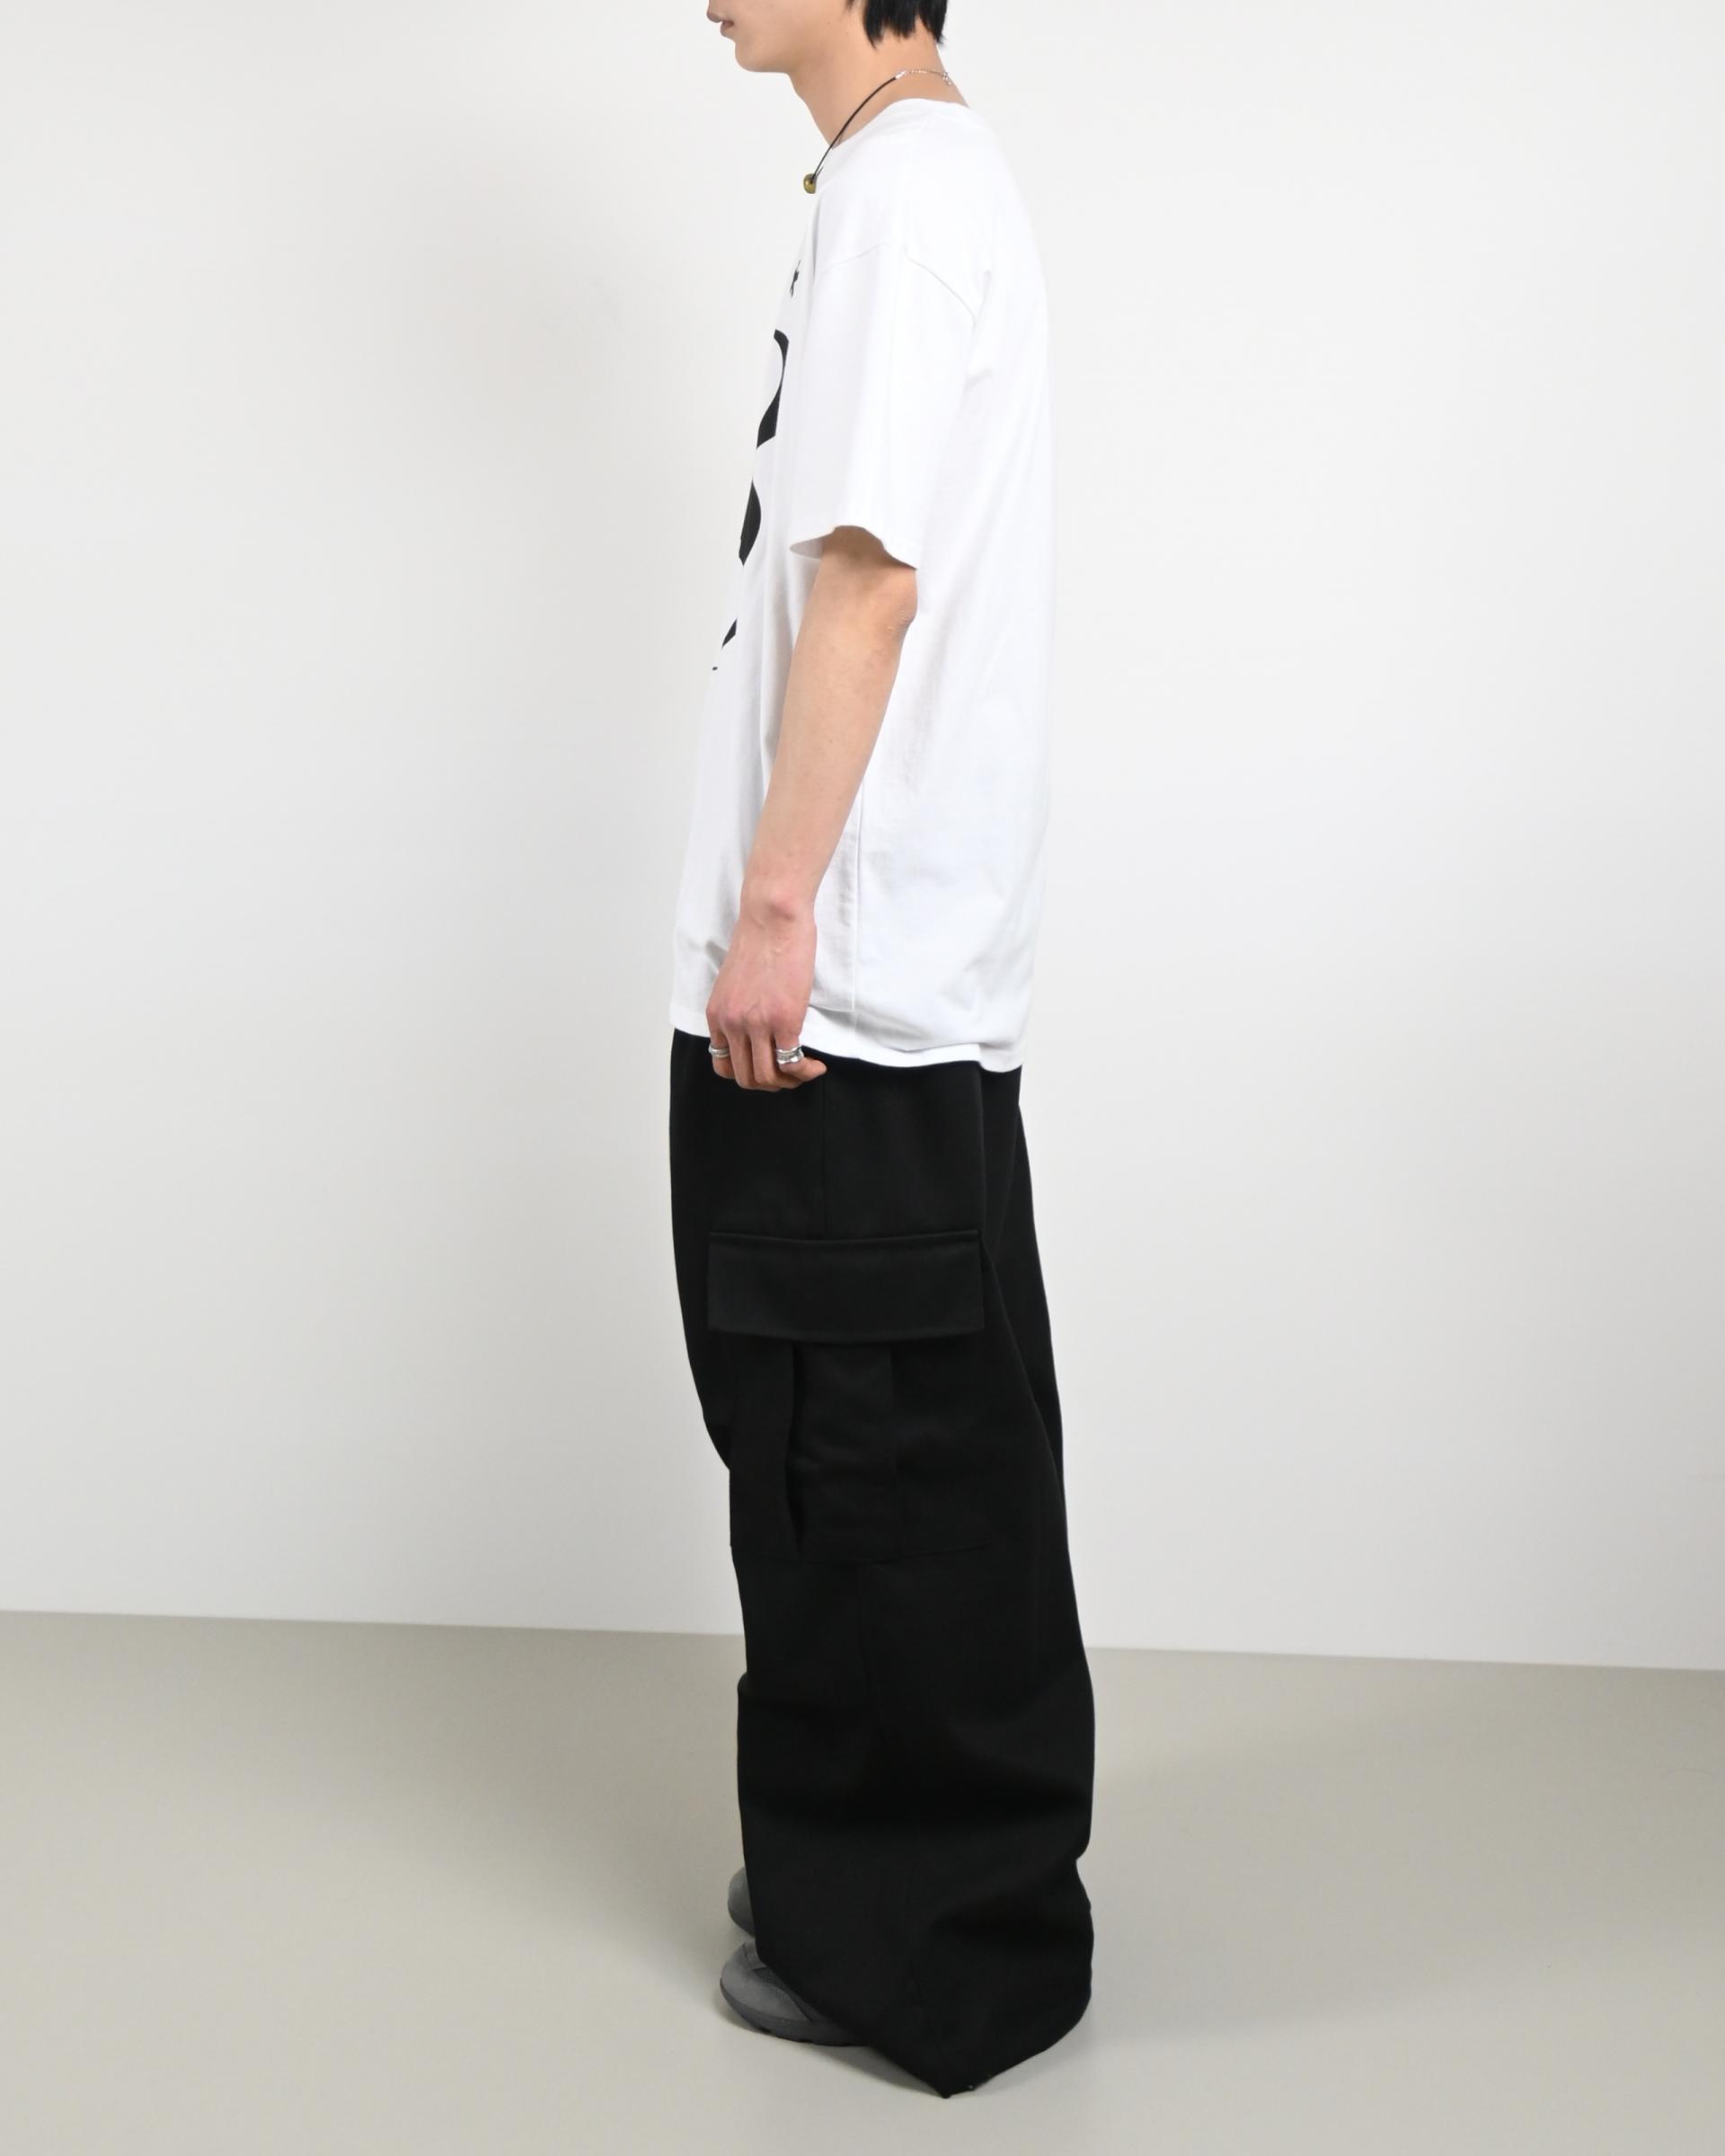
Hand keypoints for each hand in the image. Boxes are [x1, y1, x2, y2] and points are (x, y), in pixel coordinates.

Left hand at [706, 893, 828, 1090]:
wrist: (772, 915)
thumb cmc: (760, 937)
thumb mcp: (735, 980)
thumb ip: (739, 1006)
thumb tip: (756, 1024)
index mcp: (717, 1015)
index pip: (723, 1065)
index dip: (746, 1074)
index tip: (767, 1065)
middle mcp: (732, 1024)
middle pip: (745, 1078)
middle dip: (770, 1084)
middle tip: (790, 1074)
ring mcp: (757, 1024)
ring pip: (767, 1077)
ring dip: (789, 1082)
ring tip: (806, 1070)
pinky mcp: (784, 1019)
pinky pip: (791, 1063)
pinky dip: (805, 1071)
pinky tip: (817, 1065)